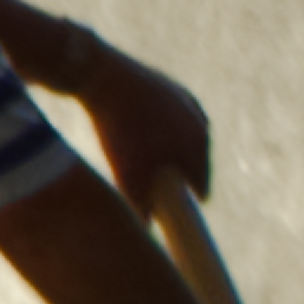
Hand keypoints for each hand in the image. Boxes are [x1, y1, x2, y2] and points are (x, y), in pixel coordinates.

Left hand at [78, 43, 217, 209]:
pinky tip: (137, 129)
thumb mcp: (125, 175)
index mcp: (199, 147)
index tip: (168, 209)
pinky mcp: (171, 87)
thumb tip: (144, 229)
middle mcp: (201, 125)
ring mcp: (188, 103)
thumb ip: (140, 206)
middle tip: (149, 182)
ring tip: (139, 154)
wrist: (102, 74)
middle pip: (193, 162)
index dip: (184, 202)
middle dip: (174, 174)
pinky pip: (170, 117)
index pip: (200, 187)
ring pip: (182, 138)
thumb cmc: (117, 128)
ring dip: (167, 149)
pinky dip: (157, 126)